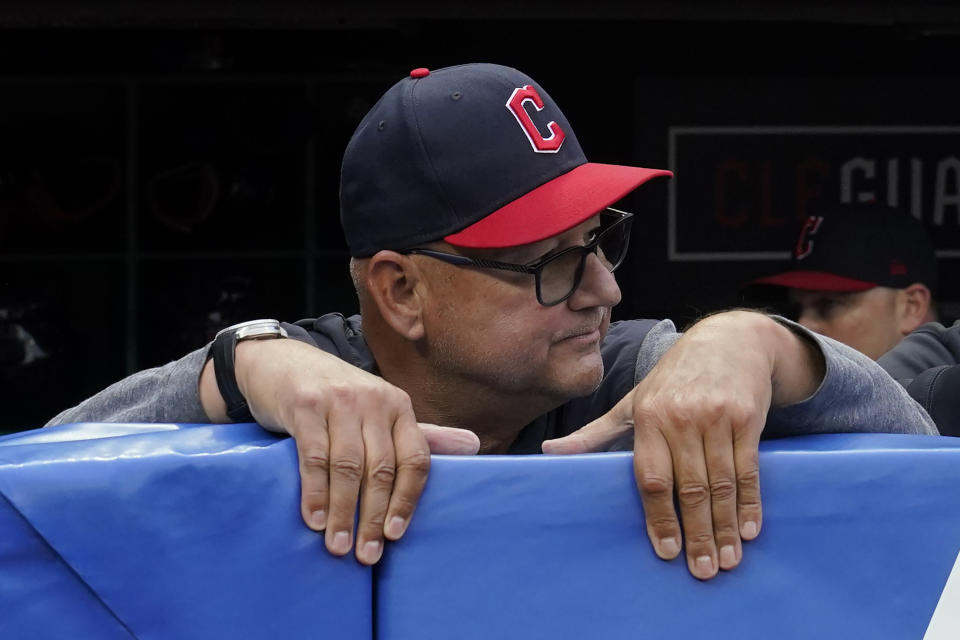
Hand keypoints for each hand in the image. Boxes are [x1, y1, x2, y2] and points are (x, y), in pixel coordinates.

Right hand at [200, 339, 478, 564]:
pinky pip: (314, 456)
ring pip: (349, 466)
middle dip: (374, 516)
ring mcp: (340, 401)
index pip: (414, 458)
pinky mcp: (305, 405)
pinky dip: (315, 492)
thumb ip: (421, 434)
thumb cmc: (334, 396)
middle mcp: (374, 400)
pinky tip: (314, 519)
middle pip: (381, 468)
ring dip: (343, 512)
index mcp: (398, 406)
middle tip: (366, 554)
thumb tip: (474, 447)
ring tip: (339, 546)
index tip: (394, 535)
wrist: (280, 361)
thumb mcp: (378, 410)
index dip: (407, 500)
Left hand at [542, 311, 821, 579]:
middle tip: (702, 571)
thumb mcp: (632, 401)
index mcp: (649, 418)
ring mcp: (717, 418)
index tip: (665, 552)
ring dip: (724, 527)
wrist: (728, 341)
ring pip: (720, 484)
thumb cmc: (673, 379)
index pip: (651, 478)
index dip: (658, 518)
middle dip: (697, 533)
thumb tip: (549, 452)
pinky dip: (750, 503)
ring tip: (726, 562)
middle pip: (689, 488)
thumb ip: (595, 433)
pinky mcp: (748, 418)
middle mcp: (682, 418)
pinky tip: (749, 531)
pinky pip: (748, 470)